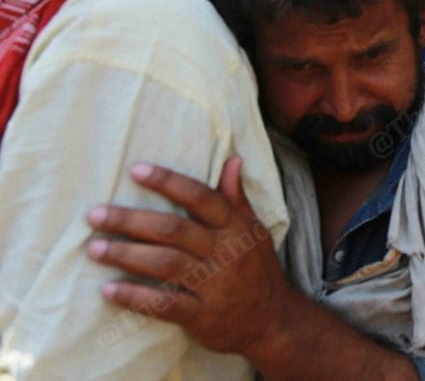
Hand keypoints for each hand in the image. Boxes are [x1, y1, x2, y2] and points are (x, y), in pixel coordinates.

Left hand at [86, 157, 291, 355]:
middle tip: (95, 215)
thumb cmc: (257, 270)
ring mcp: (214, 285)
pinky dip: (135, 297)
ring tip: (95, 248)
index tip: (136, 171)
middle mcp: (225, 252)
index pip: (201, 197)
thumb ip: (236, 199)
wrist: (273, 320)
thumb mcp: (254, 231)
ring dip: (127, 255)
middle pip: (174, 230)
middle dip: (131, 220)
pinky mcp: (202, 315)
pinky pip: (164, 304)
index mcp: (236, 228)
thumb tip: (232, 159)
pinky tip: (109, 290)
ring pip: (165, 264)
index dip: (169, 182)